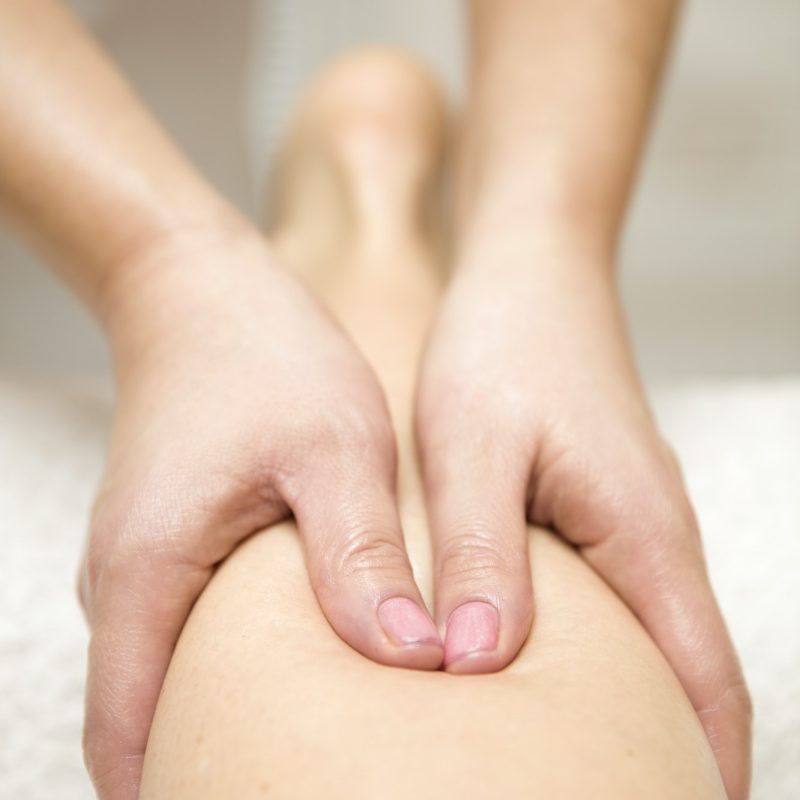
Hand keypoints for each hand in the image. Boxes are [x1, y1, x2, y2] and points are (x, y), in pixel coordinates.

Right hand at [79, 231, 441, 798]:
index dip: (187, 799)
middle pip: (144, 728)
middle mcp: (127, 585)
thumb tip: (410, 660)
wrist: (203, 290)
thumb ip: (358, 558)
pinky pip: (186, 638)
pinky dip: (231, 674)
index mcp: (151, 575)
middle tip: (314, 791)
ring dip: (226, 726)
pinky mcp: (171, 545)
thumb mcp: (333, 450)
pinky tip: (304, 668)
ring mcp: (143, 566)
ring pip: (166, 685)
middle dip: (213, 773)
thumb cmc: (264, 356)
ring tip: (316, 754)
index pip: (131, 743)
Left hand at [415, 247, 750, 796]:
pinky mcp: (605, 502)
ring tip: (591, 761)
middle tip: (616, 795)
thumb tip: (481, 662)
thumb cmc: (506, 346)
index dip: (700, 764)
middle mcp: (655, 534)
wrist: (532, 273)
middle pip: (692, 671)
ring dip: (640, 704)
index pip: (705, 680)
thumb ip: (485, 553)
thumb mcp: (475, 447)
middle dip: (671, 749)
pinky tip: (556, 667)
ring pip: (658, 635)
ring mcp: (635, 518)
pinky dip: (611, 652)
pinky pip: (624, 595)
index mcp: (642, 534)